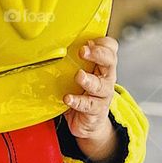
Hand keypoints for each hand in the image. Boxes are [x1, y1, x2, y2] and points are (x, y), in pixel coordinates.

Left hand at [64, 37, 119, 162]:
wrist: (89, 122)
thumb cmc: (82, 93)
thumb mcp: (79, 72)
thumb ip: (72, 59)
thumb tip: (50, 43)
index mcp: (103, 65)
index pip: (111, 48)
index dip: (103, 43)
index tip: (89, 40)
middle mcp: (106, 78)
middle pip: (110, 62)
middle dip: (98, 54)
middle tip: (83, 51)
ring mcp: (102, 95)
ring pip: (100, 85)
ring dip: (88, 80)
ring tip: (79, 76)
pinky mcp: (95, 111)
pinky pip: (88, 105)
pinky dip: (77, 101)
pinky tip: (68, 99)